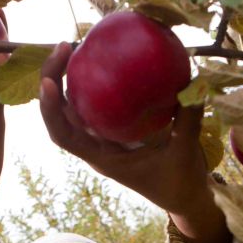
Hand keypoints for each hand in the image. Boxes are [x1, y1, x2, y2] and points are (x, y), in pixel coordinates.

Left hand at [39, 42, 230, 242]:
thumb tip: (194, 83)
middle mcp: (97, 147)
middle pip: (61, 115)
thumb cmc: (180, 182)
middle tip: (64, 45)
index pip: (64, 136)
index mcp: (103, 159)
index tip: (47, 82)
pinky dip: (96, 82)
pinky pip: (98, 103)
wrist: (184, 196)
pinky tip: (105, 57)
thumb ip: (189, 120)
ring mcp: (104, 138)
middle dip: (52, 80)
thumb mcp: (185, 153)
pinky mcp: (116, 130)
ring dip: (68, 78)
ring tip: (74, 46)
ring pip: (75, 107)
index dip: (50, 110)